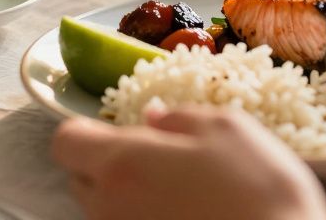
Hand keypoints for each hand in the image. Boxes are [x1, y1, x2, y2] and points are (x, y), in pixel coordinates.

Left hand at [51, 108, 325, 219]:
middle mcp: (110, 208)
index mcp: (123, 163)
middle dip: (110, 163)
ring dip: (131, 193)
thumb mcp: (228, 129)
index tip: (121, 127)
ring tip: (183, 188)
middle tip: (161, 156)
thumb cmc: (260, 189)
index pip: (65, 142)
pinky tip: (190, 213)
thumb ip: (179, 118)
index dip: (87, 130)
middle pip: (82, 179)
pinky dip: (149, 216)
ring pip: (107, 209)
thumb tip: (152, 115)